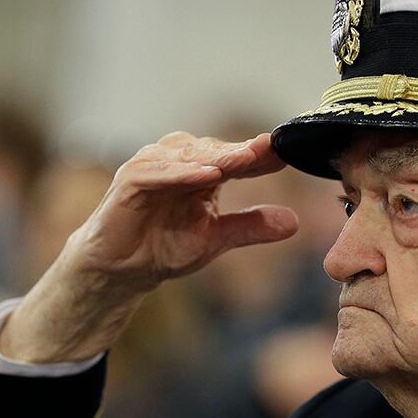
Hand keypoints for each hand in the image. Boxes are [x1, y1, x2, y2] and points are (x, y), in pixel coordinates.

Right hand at [0, 132, 297, 361]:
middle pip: (216, 150)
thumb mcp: (216, 239)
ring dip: (216, 155)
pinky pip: (157, 172)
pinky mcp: (130, 180)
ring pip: (188, 155)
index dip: (262, 155)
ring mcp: (153, 166)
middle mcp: (179, 161)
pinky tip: (205, 174)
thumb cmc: (164, 245)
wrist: (123, 269)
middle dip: (244, 150)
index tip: (290, 152)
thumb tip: (294, 222)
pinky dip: (181, 172)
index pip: (238, 158)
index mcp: (202, 170)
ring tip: (244, 158)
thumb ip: (251, 227)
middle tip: (271, 148)